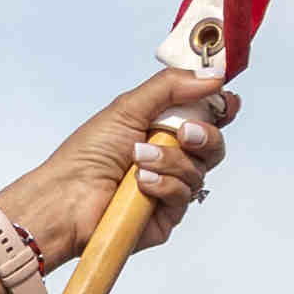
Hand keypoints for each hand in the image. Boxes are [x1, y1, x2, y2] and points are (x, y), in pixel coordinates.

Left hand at [0, 63, 237, 268]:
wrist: (67, 197)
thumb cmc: (87, 154)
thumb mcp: (129, 107)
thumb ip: (171, 87)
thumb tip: (214, 76)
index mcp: (161, 128)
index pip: (206, 116)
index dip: (222, 108)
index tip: (227, 101)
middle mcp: (170, 158)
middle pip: (213, 145)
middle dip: (205, 135)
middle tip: (184, 133)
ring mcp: (170, 188)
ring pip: (199, 170)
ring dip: (170, 161)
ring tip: (138, 159)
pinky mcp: (167, 216)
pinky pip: (185, 195)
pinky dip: (163, 185)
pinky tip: (140, 183)